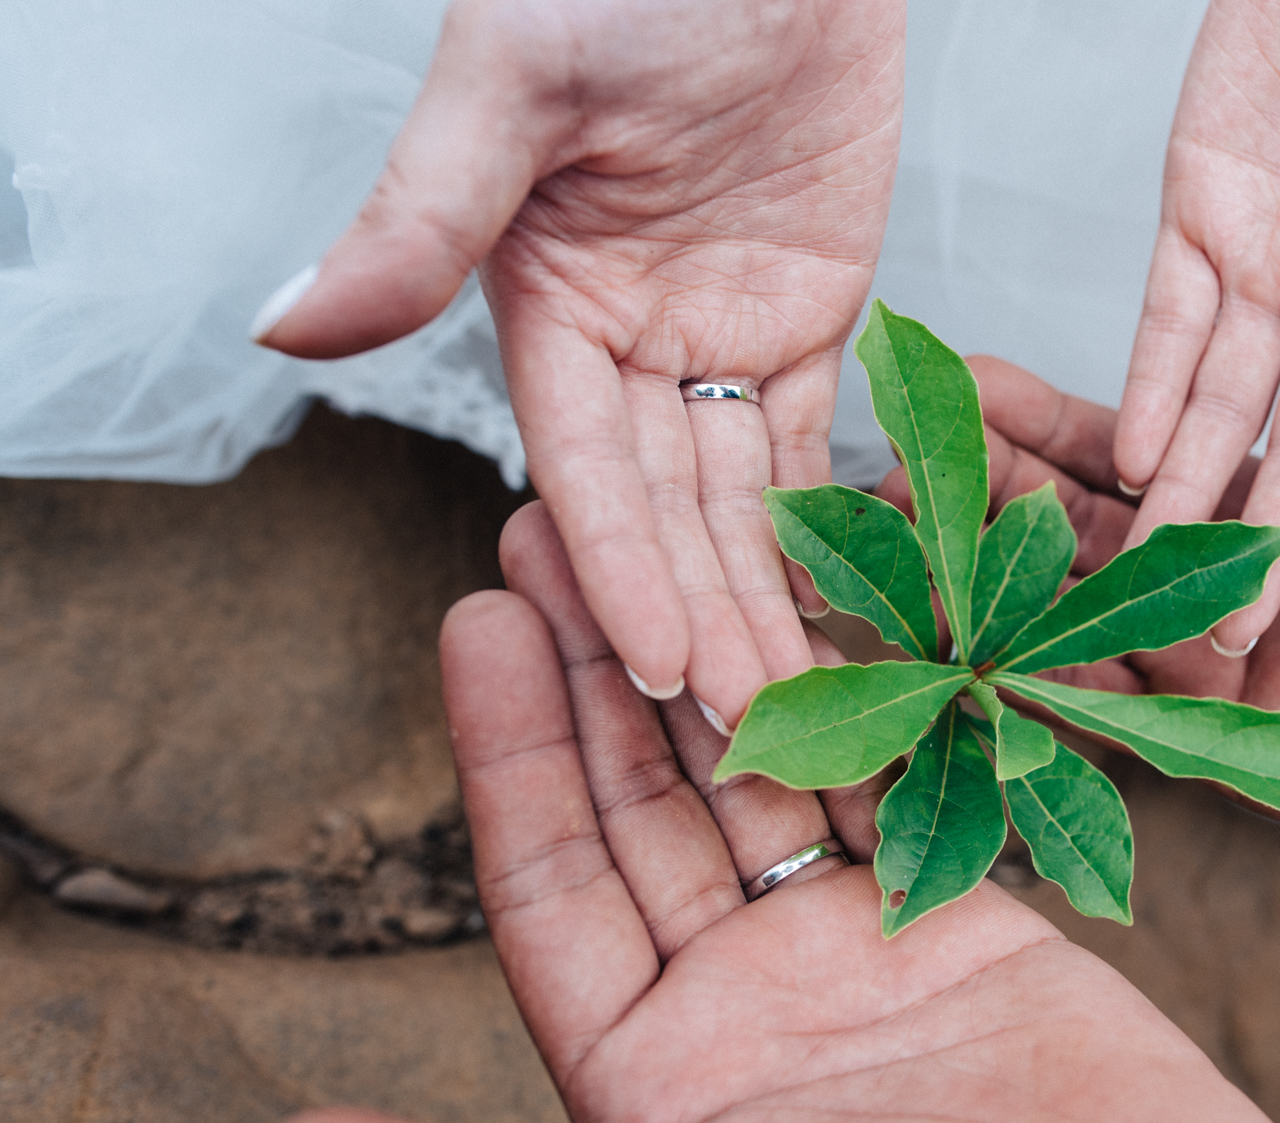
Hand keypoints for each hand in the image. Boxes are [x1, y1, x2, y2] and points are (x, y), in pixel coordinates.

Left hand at [249, 503, 1279, 1122]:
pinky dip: (876, 697)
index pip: (552, 895)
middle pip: (651, 803)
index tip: (478, 616)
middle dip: (601, 661)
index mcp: (659, 1102)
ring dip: (727, 654)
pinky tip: (838, 608)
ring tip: (687, 524)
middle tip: (565, 516)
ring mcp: (869, 966)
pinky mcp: (985, 932)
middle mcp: (751, 1016)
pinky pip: (914, 785)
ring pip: (777, 772)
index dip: (510, 756)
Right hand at [256, 0, 903, 727]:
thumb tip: (278, 330)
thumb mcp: (517, 83)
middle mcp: (625, 340)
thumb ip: (419, 216)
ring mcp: (717, 336)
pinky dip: (830, 522)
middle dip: (703, 617)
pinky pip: (815, 442)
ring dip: (765, 599)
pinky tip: (853, 608)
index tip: (660, 666)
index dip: (621, 567)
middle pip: (667, 508)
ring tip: (804, 709)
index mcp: (542, 303)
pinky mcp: (806, 319)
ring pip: (741, 497)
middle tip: (751, 734)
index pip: (584, 466)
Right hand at [973, 325, 1279, 846]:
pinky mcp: (1223, 717)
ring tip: (923, 525)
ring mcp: (1219, 635)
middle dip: (1002, 473)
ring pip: (1086, 589)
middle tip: (914, 442)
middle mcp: (1232, 550)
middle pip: (1091, 506)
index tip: (967, 376)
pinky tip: (979, 619)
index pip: (1138, 430)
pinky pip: (1118, 685)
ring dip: (1003, 558)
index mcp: (1272, 469)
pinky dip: (1046, 653)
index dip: (1048, 410)